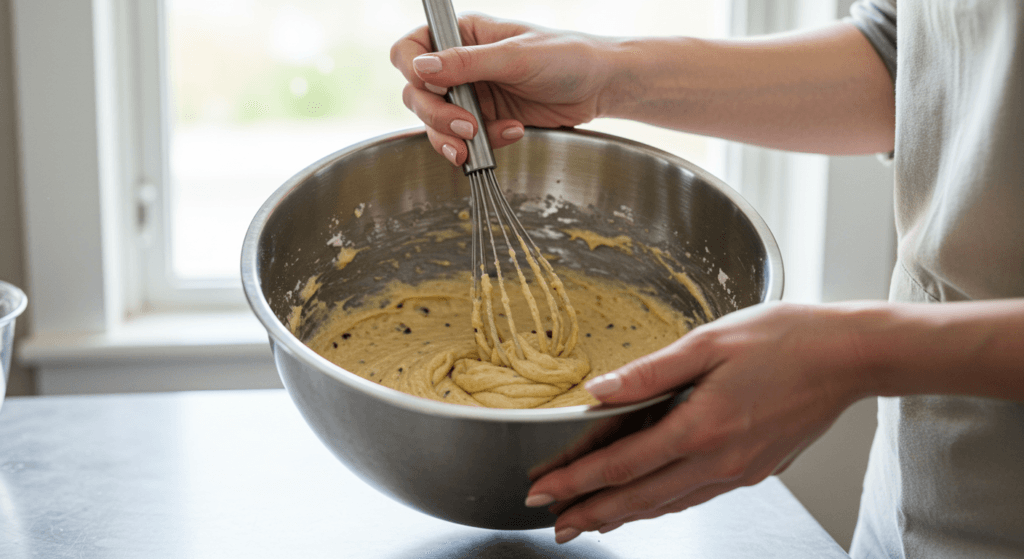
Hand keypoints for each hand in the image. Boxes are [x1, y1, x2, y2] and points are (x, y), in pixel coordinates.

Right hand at [390, 13, 614, 164]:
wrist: (601, 87)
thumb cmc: (566, 56)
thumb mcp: (515, 56)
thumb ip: (467, 63)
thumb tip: (421, 67)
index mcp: (462, 35)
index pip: (411, 50)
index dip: (412, 70)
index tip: (433, 87)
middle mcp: (460, 66)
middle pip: (417, 94)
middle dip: (437, 116)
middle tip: (467, 127)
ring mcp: (472, 96)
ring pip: (436, 124)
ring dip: (452, 138)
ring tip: (478, 143)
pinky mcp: (487, 123)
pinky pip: (465, 141)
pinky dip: (481, 146)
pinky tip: (511, 133)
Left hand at [525, 302, 873, 542]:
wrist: (849, 357)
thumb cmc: (784, 339)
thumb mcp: (708, 342)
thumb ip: (648, 372)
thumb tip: (597, 392)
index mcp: (700, 427)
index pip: (622, 464)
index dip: (577, 480)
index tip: (543, 489)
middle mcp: (717, 460)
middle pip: (639, 499)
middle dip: (592, 513)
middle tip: (555, 524)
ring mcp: (737, 472)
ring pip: (667, 504)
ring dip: (624, 515)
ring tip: (592, 521)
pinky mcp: (753, 470)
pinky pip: (695, 496)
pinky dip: (662, 504)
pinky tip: (649, 502)